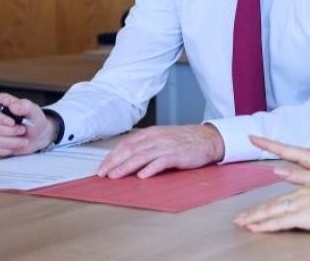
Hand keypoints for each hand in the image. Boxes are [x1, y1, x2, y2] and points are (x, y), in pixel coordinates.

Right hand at [0, 93, 55, 156]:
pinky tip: (13, 146)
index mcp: (0, 102)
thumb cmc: (34, 122)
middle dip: (9, 131)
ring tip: (22, 140)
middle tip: (22, 130)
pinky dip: (5, 149)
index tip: (13, 122)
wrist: (36, 138)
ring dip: (10, 141)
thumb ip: (26, 106)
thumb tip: (14, 106)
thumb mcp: (35, 112)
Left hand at [97, 124, 224, 178]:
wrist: (207, 139)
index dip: (112, 155)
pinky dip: (151, 168)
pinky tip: (142, 175)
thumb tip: (125, 158)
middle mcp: (156, 138)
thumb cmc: (183, 141)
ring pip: (142, 156)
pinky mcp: (177, 155)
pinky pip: (161, 162)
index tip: (102, 166)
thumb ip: (145, 145)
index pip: (126, 144)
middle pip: (131, 150)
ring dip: (126, 167)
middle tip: (103, 173)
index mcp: (151, 133)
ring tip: (115, 176)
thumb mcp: (162, 138)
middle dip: (114, 162)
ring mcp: (167, 146)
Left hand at [233, 184, 309, 237]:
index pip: (281, 200)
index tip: (254, 212)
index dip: (266, 207)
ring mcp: (301, 204)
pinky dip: (265, 225)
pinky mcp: (302, 215)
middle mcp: (301, 194)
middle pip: (272, 204)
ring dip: (254, 218)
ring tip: (241, 223)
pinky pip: (279, 222)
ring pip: (271, 211)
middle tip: (239, 218)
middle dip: (254, 212)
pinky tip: (254, 228)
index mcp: (307, 190)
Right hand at [251, 135, 309, 189]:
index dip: (266, 143)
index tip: (251, 136)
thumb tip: (276, 169)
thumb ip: (298, 175)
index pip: (283, 149)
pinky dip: (286, 158)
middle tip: (251, 139)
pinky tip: (285, 161)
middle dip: (268, 144)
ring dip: (276, 150)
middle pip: (285, 149)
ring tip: (262, 146)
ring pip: (291, 154)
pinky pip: (297, 161)